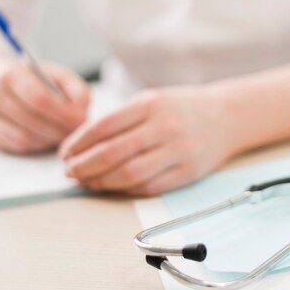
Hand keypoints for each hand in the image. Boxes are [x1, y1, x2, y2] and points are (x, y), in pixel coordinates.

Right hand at [0, 62, 89, 153]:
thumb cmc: (36, 80)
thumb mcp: (59, 75)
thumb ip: (77, 90)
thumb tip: (81, 112)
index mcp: (12, 75)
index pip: (39, 98)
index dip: (63, 113)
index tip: (81, 120)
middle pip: (32, 120)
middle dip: (60, 130)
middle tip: (78, 133)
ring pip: (25, 137)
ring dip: (51, 140)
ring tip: (66, 135)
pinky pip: (19, 146)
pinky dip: (39, 145)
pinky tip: (50, 138)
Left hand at [59, 86, 230, 195]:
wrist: (225, 118)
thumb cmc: (180, 109)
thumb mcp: (151, 100)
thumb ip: (120, 120)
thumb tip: (81, 146)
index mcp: (151, 104)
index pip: (103, 127)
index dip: (78, 144)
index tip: (64, 153)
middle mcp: (164, 126)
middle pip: (112, 153)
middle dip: (84, 166)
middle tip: (70, 172)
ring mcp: (178, 151)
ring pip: (129, 174)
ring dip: (101, 182)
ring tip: (87, 182)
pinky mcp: (187, 172)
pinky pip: (149, 187)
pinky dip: (125, 189)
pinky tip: (112, 186)